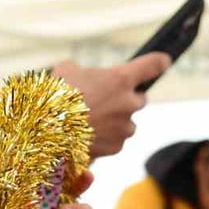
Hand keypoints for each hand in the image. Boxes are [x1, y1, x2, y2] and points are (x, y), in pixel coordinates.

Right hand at [52, 54, 169, 157]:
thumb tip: (83, 77)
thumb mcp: (66, 71)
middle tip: (105, 101)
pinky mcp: (116, 147)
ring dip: (116, 121)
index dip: (158, 62)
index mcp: (120, 78)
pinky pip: (116, 141)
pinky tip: (87, 136)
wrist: (45, 131)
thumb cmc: (54, 97)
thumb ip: (84, 71)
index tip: (164, 61)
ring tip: (90, 122)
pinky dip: (106, 139)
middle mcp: (128, 103)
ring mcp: (124, 127)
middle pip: (139, 100)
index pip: (151, 66)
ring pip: (127, 123)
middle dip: (126, 100)